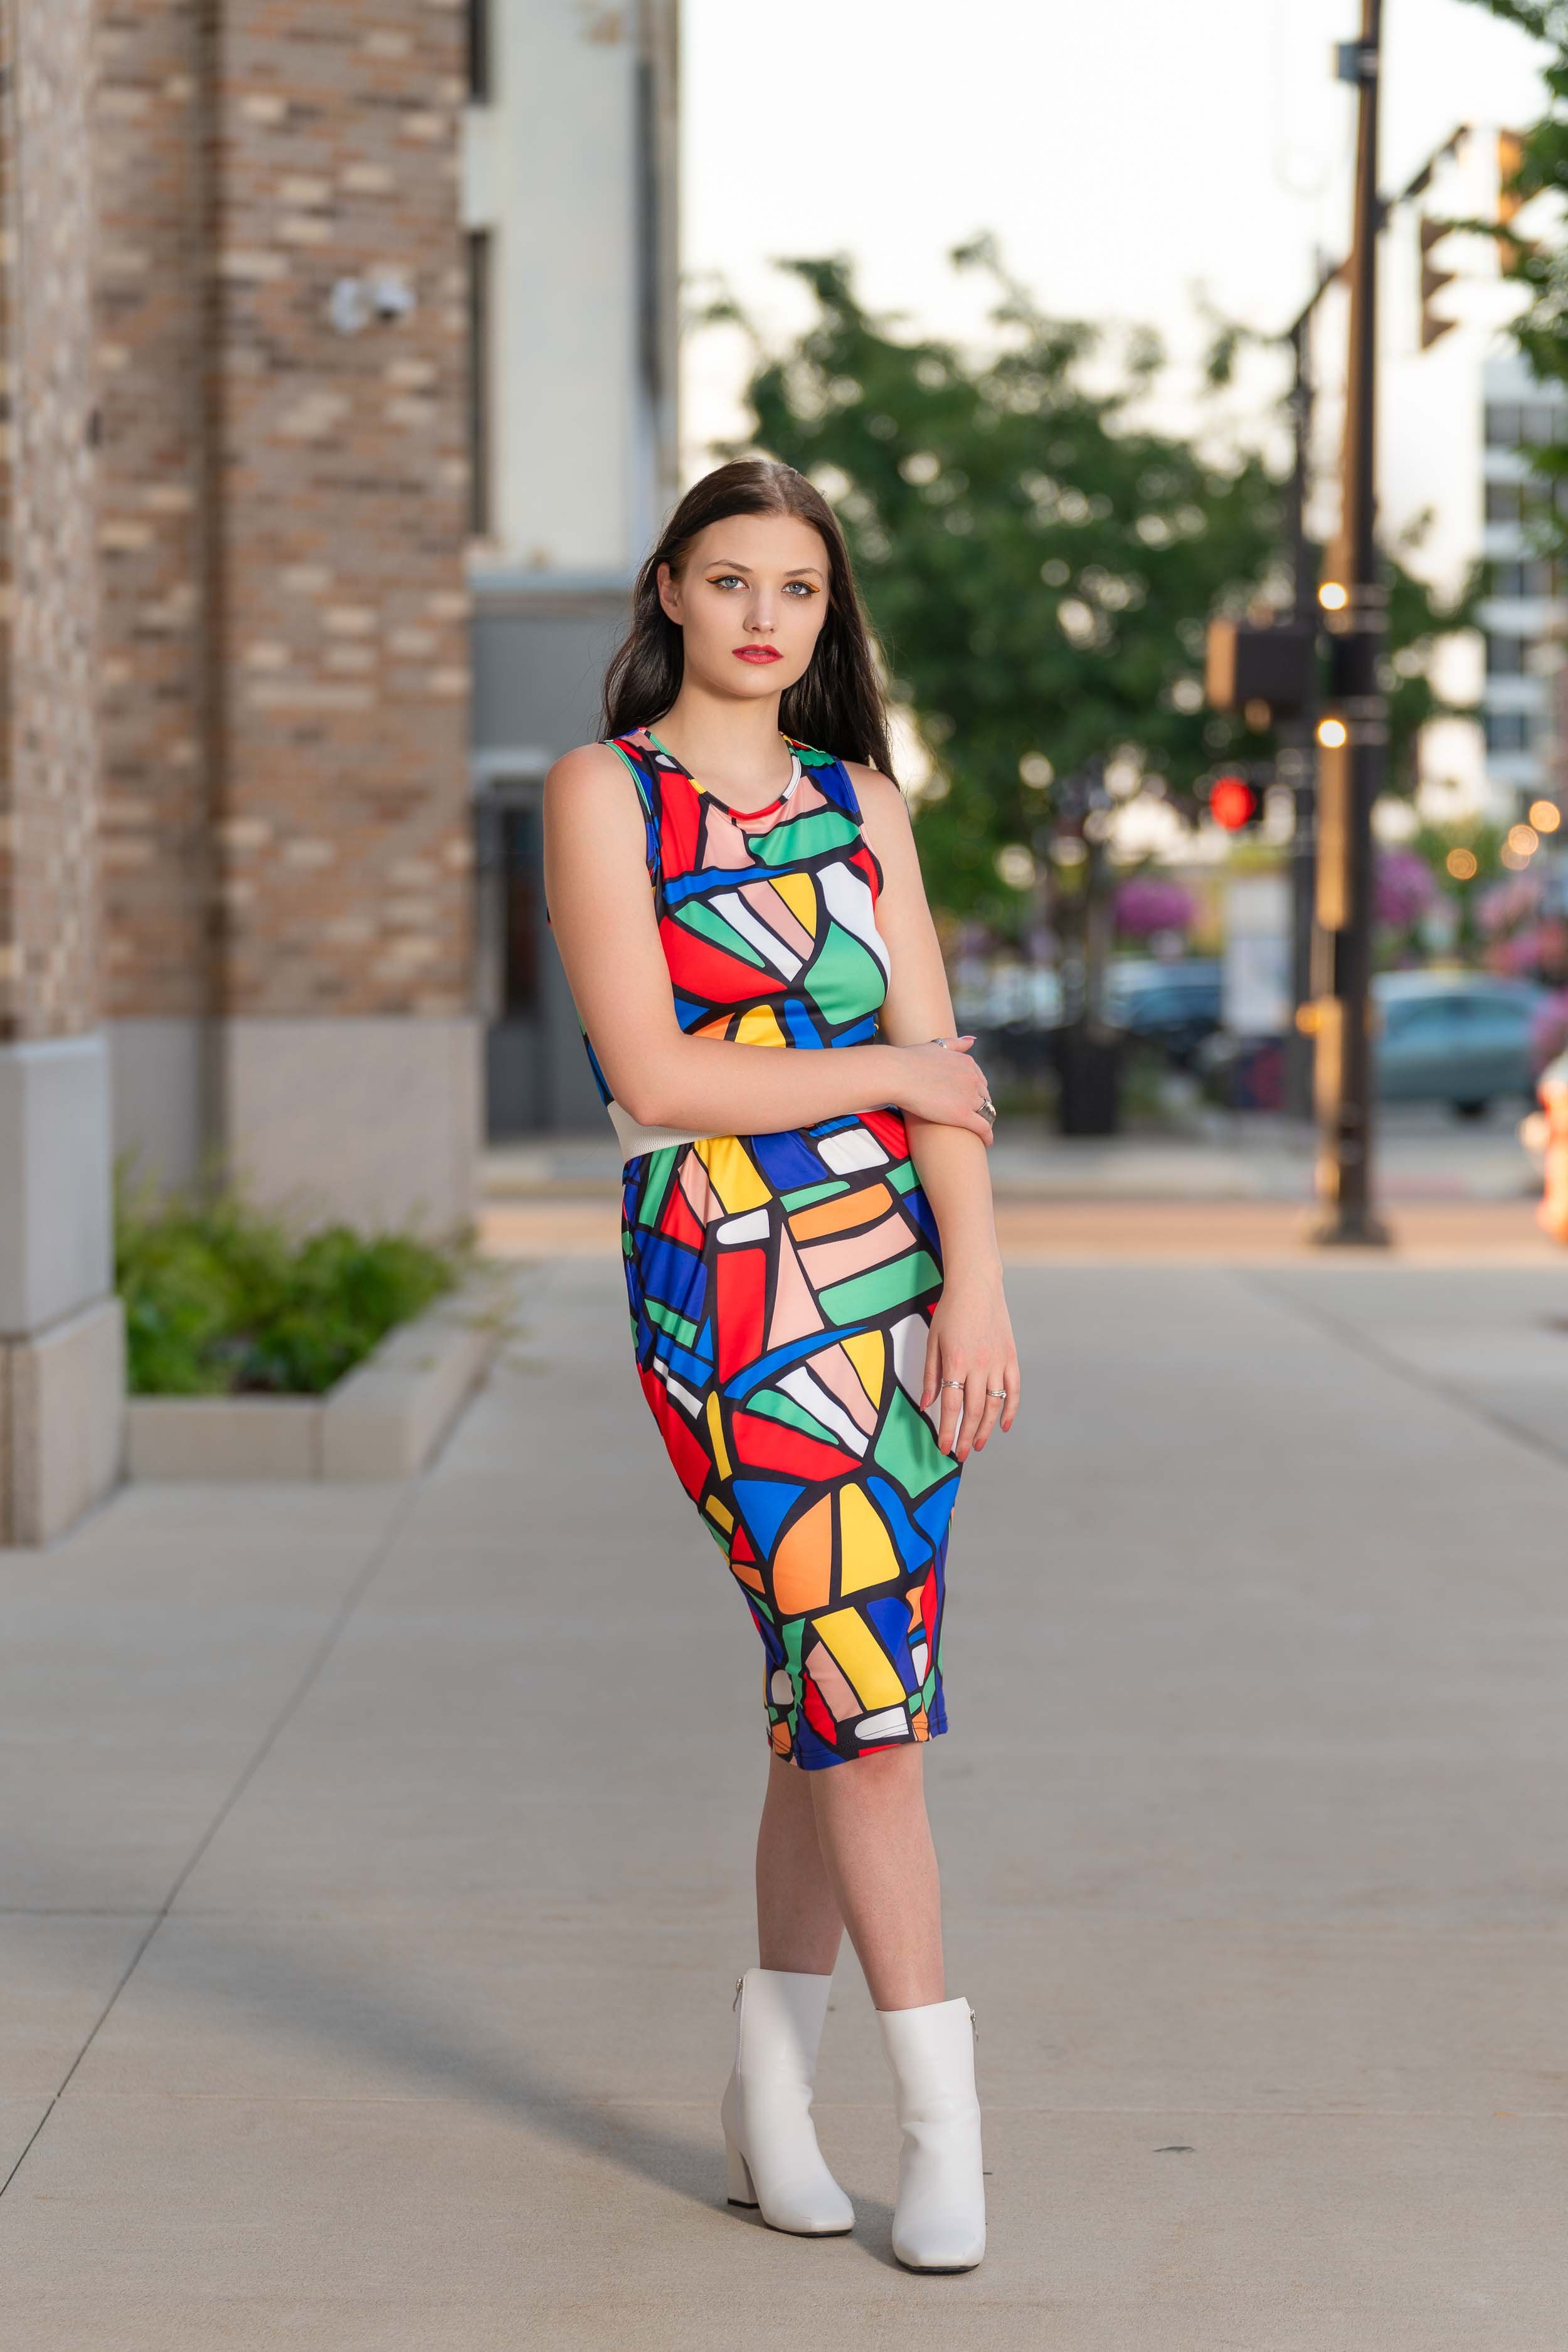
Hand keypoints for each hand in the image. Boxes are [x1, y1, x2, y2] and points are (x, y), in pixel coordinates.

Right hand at [891, 1037, 996, 1143]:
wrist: (897, 1074)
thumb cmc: (909, 1060)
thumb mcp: (936, 1046)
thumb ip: (955, 1044)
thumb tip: (972, 1040)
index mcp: (967, 1063)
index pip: (980, 1081)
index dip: (977, 1093)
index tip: (972, 1101)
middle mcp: (973, 1078)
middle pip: (985, 1097)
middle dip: (982, 1107)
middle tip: (975, 1118)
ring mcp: (969, 1097)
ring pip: (987, 1113)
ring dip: (986, 1122)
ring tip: (981, 1131)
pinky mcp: (962, 1115)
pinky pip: (983, 1128)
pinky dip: (987, 1136)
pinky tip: (987, 1143)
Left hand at [920, 1264, 1019, 1460]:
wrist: (977, 1285)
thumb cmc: (950, 1312)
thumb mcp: (932, 1342)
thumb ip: (930, 1375)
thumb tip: (925, 1406)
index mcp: (955, 1362)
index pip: (951, 1405)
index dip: (946, 1430)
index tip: (942, 1448)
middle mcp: (978, 1365)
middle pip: (974, 1411)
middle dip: (965, 1437)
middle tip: (959, 1455)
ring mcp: (997, 1362)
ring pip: (995, 1405)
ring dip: (987, 1429)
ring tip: (977, 1445)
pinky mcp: (1010, 1357)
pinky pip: (1014, 1390)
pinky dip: (1011, 1410)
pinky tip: (1005, 1426)